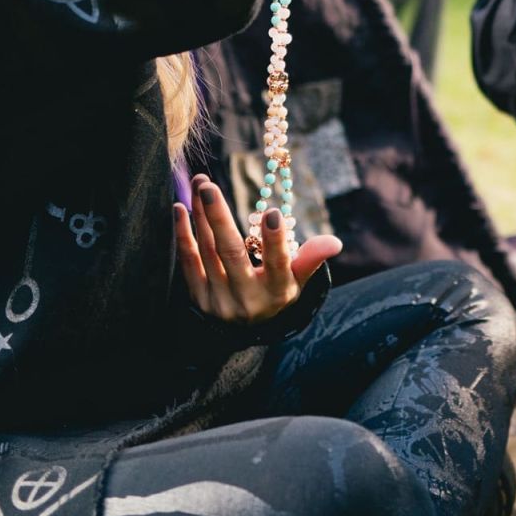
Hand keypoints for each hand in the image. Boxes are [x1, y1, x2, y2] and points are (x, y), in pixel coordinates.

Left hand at [174, 174, 340, 324]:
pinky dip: (183, 234)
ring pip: (207, 250)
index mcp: (276, 292)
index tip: (272, 213)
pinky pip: (189, 260)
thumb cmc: (274, 293)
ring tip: (200, 184)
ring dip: (200, 215)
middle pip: (231, 253)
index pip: (277, 264)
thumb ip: (312, 258)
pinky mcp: (198, 297)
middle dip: (218, 218)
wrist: (241, 332)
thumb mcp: (296, 281)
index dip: (275, 240)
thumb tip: (334, 242)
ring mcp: (219, 299)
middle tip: (208, 186)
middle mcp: (246, 297)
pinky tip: (181, 208)